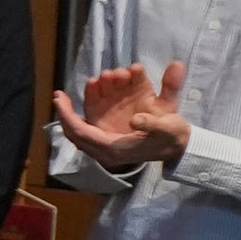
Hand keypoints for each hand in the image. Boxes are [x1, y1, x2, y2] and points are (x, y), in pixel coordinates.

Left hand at [54, 59, 190, 169]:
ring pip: (83, 127)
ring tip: (78, 90)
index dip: (68, 116)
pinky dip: (87, 110)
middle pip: (76, 132)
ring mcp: (108, 144)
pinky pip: (91, 125)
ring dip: (80, 108)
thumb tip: (136, 119)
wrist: (181, 147)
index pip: (82, 133)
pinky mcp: (111, 138)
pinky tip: (88, 96)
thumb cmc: (172, 137)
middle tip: (59, 95)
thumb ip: (152, 124)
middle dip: (66, 112)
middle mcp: (107, 149)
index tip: (59, 98)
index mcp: (116, 149)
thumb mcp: (167, 127)